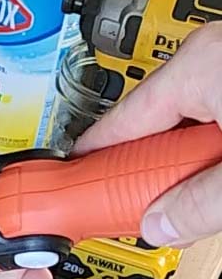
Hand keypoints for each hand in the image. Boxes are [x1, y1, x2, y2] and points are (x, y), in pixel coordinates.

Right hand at [76, 22, 221, 247]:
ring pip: (187, 122)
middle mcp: (209, 53)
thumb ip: (201, 202)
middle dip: (154, 169)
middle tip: (150, 206)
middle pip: (151, 126)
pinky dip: (211, 143)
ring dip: (189, 160)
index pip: (117, 125)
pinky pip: (212, 111)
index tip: (71, 193)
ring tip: (203, 190)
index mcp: (196, 64)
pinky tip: (216, 168)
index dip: (92, 167)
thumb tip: (160, 225)